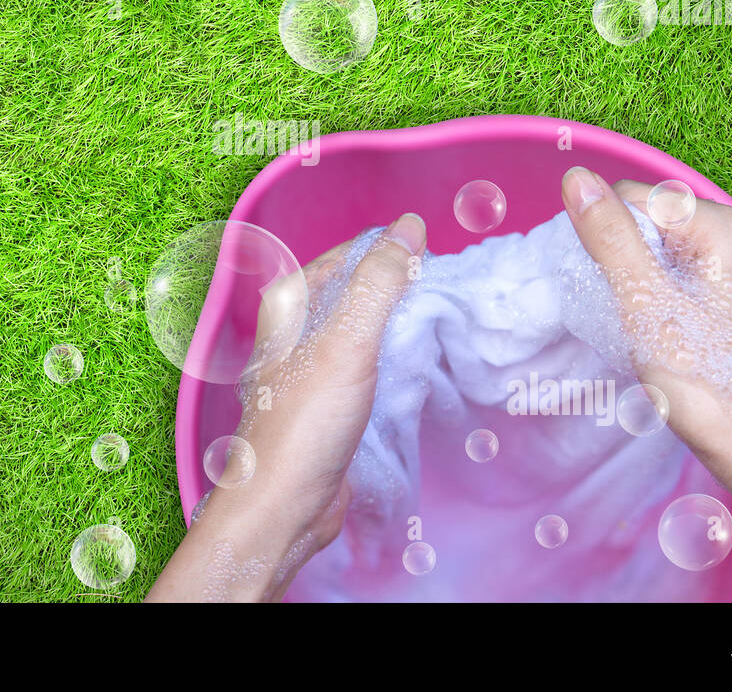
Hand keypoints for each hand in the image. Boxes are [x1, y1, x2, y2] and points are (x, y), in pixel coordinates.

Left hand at [146, 213, 425, 601]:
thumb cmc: (306, 423)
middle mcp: (295, 331)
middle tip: (447, 297)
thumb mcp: (349, 341)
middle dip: (401, 291)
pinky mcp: (328, 403)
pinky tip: (419, 371)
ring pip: (365, 331)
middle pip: (359, 292)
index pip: (350, 255)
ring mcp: (311, 368)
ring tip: (440, 330)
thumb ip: (380, 281)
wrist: (284, 507)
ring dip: (400, 328)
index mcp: (290, 304)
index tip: (438, 264)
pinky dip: (394, 363)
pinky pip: (367, 367)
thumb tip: (409, 225)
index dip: (393, 254)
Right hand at [561, 166, 731, 601]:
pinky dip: (670, 301)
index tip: (620, 295)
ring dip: (648, 286)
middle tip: (642, 320)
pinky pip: (690, 277)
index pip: (635, 200)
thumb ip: (608, 235)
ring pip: (668, 254)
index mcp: (725, 226)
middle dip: (631, 265)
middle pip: (653, 225)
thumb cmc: (706, 381)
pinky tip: (675, 338)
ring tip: (660, 333)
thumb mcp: (644, 302)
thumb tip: (575, 178)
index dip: (609, 244)